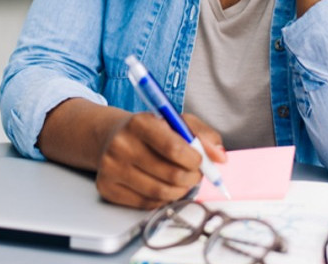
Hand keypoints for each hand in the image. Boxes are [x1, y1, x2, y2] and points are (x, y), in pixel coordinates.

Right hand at [94, 111, 226, 208]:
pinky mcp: (107, 188)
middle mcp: (121, 145)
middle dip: (192, 178)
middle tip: (195, 173)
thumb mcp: (177, 122)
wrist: (112, 137)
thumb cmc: (151, 130)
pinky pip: (146, 204)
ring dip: (180, 190)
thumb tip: (220, 157)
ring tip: (182, 181)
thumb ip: (203, 135)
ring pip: (160, 192)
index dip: (195, 159)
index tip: (200, 160)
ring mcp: (111, 168)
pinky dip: (162, 199)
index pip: (174, 148)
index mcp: (139, 123)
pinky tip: (163, 186)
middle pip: (171, 174)